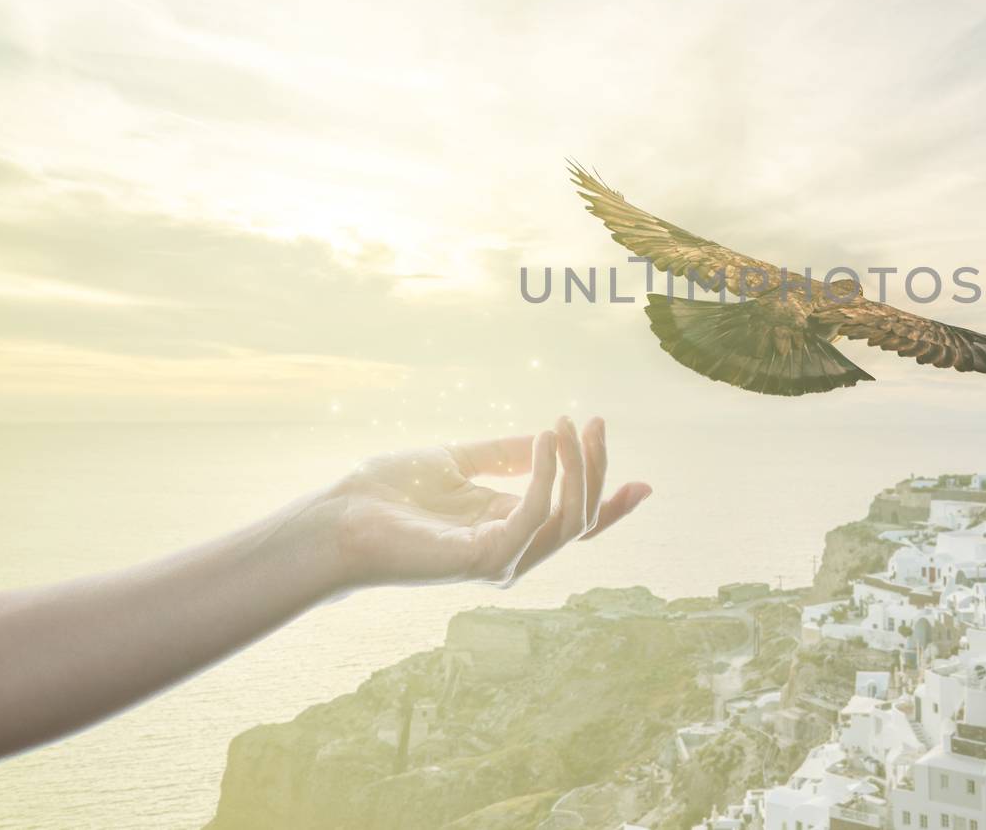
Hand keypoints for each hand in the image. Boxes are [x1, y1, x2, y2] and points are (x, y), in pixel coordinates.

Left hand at [321, 416, 649, 588]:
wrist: (339, 517)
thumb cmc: (387, 493)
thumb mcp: (458, 461)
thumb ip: (502, 454)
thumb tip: (546, 436)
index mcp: (508, 531)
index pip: (575, 525)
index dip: (612, 506)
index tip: (645, 484)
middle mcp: (512, 553)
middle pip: (582, 518)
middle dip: (597, 469)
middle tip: (595, 423)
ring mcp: (501, 562)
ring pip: (570, 520)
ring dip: (577, 467)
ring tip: (565, 424)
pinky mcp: (485, 560)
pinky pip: (536, 514)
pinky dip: (546, 474)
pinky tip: (542, 437)